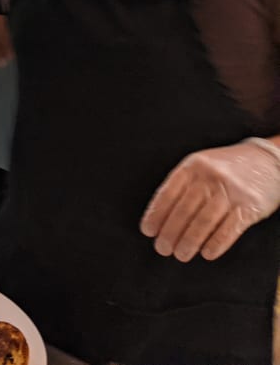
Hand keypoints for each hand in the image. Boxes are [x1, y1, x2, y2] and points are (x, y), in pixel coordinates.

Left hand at [140, 138, 279, 261]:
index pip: (168, 194)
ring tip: (180, 254)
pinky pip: (229, 229)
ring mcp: (231, 192)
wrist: (267, 161)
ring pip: (204, 222)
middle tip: (162, 248)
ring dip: (189, 242)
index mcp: (192, 167)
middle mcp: (210, 177)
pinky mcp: (250, 206)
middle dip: (170, 233)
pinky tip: (206, 254)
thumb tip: (160, 215)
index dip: (156, 215)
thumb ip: (183, 185)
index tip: (148, 231)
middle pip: (184, 210)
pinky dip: (216, 244)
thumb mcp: (200, 166)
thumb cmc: (228, 167)